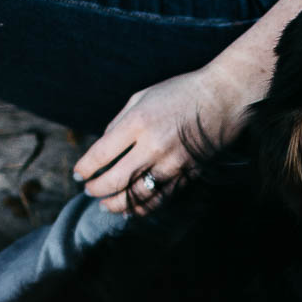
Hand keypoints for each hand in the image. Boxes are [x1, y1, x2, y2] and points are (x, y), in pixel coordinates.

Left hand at [73, 60, 257, 213]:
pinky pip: (160, 199)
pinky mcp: (187, 175)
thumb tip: (101, 150)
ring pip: (136, 196)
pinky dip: (141, 208)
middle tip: (89, 190)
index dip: (85, 169)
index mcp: (138, 122)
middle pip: (115, 180)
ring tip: (105, 204)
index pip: (101, 154)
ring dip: (116, 204)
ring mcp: (172, 163)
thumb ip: (118, 123)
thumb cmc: (180, 92)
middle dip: (96, 190)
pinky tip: (130, 209)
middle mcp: (153, 146)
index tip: (78, 174)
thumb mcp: (142, 97)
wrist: (223, 98)